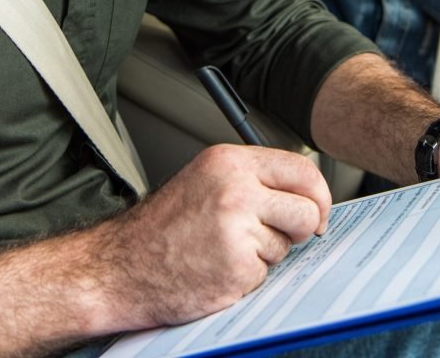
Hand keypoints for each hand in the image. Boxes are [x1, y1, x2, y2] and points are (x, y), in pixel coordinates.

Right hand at [87, 144, 330, 331]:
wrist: (121, 266)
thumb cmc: (163, 228)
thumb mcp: (207, 180)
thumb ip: (253, 179)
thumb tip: (304, 190)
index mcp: (229, 161)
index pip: (301, 168)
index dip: (318, 194)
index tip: (317, 210)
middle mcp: (235, 188)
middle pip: (308, 208)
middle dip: (301, 228)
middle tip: (280, 235)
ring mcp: (236, 227)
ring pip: (288, 243)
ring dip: (267, 253)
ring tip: (229, 248)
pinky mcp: (236, 265)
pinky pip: (267, 272)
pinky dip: (249, 276)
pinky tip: (219, 268)